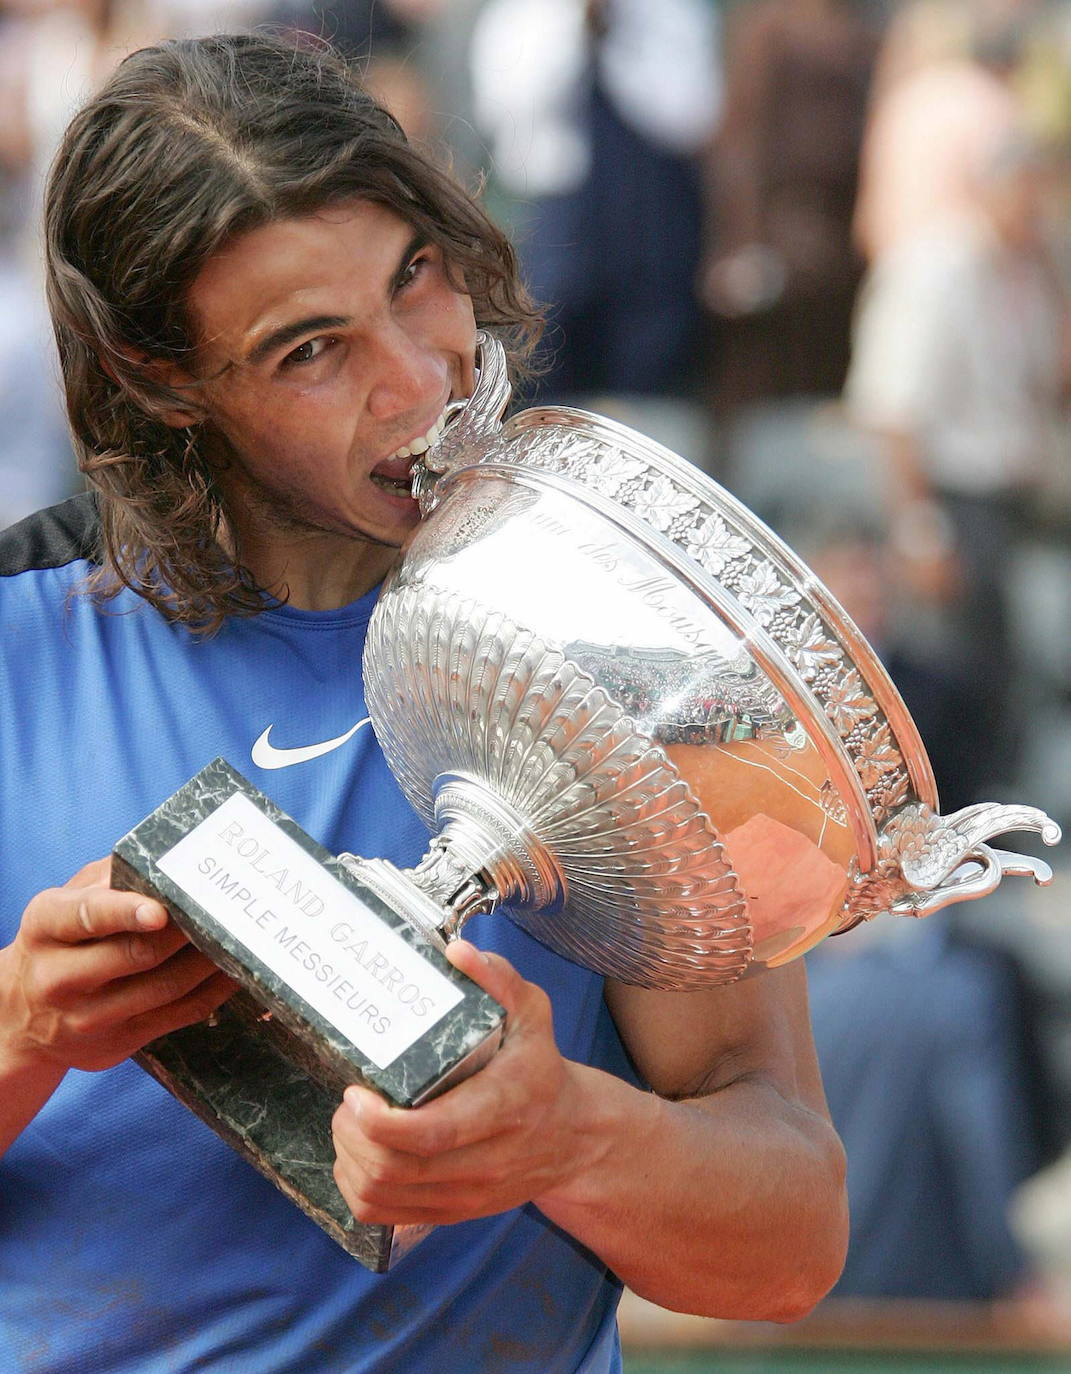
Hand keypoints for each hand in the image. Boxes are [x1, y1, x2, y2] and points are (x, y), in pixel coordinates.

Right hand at [0, 857, 235, 1075]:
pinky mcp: (116, 1044)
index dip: (126, 912)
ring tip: (235, 937)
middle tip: (223, 911)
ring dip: (207, 962)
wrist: (21, 1015)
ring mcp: (87, 1017)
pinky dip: (212, 992)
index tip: (160, 910)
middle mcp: (58, 976)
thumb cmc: (59, 941)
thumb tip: (165, 860)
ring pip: (164, 987)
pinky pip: (177, 1015)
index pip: (88, 916)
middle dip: (186, 933)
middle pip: (136, 954)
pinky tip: (231, 971)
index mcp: (46, 926)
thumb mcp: (65, 903)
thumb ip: (108, 878)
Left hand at [331, 941, 602, 1226]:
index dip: (381, 1121)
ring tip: (350, 1123)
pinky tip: (359, 1154)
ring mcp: (467, 1194)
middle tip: (348, 1101)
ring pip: (382, 1194)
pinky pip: (384, 1215)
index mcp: (503, 1107)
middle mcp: (485, 1160)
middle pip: (395, 1168)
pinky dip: (357, 1187)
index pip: (432, 1132)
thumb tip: (457, 952)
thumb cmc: (541, 1069)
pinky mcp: (451, 1213)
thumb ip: (498, 979)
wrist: (574, 1138)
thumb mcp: (532, 1014)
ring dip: (350, 1158)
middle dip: (354, 1134)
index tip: (356, 1092)